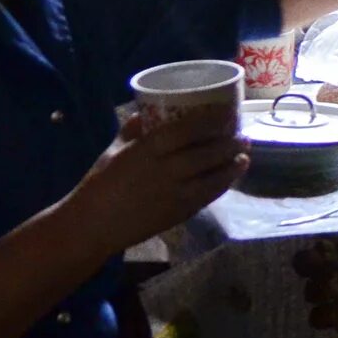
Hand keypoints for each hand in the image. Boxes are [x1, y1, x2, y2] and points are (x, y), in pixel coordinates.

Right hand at [66, 107, 245, 252]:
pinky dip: (221, 186)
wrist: (92, 225)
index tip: (227, 112)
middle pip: (205, 154)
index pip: (186, 130)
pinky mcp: (177, 214)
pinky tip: (229, 178)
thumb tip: (147, 112)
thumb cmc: (99, 183)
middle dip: (228, 143)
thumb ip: (133, 130)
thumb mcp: (114, 150)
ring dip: (231, 166)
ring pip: (211, 177)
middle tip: (243, 135)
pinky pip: (206, 198)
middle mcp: (164, 171)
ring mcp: (173, 195)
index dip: (210, 121)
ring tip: (245, 156)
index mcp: (146, 150)